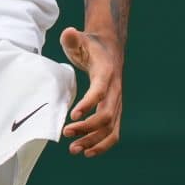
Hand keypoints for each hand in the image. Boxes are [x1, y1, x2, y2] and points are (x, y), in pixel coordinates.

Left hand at [59, 25, 122, 157]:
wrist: (109, 49)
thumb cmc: (90, 45)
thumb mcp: (80, 39)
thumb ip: (72, 38)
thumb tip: (68, 32)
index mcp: (106, 73)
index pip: (100, 91)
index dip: (88, 104)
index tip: (73, 115)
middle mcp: (115, 91)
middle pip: (106, 115)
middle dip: (87, 128)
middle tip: (66, 133)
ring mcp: (117, 103)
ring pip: (111, 128)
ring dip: (94, 141)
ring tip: (74, 149)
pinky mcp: (115, 111)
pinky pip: (113, 132)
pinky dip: (103, 144)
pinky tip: (87, 152)